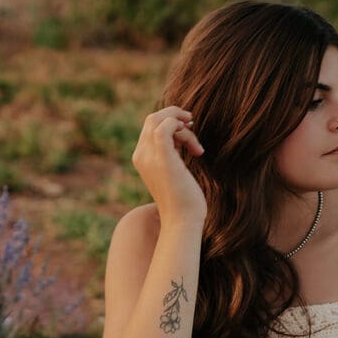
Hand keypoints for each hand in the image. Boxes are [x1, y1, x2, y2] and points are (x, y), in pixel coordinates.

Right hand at [131, 106, 206, 228]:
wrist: (182, 221)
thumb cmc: (183, 200)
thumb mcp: (173, 173)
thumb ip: (171, 155)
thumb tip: (182, 138)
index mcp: (141, 158)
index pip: (150, 126)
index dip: (170, 122)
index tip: (189, 130)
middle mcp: (141, 155)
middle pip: (152, 119)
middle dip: (175, 117)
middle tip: (192, 125)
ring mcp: (149, 156)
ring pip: (158, 120)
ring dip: (181, 125)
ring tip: (196, 148)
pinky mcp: (162, 158)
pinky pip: (164, 127)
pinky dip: (180, 127)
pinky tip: (194, 147)